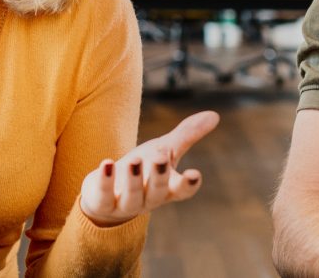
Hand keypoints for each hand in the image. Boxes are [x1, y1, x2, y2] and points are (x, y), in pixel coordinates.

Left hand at [79, 110, 218, 226]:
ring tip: (135, 160)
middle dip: (159, 177)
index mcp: (168, 188)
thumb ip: (187, 135)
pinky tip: (107, 163)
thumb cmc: (143, 169)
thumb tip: (215, 115)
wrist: (108, 194)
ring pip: (133, 197)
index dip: (189, 184)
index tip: (195, 174)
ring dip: (134, 179)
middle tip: (161, 158)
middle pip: (158, 191)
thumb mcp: (165, 150)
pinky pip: (104, 197)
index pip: (182, 190)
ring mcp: (126, 204)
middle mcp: (149, 198)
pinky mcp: (104, 204)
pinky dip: (106, 181)